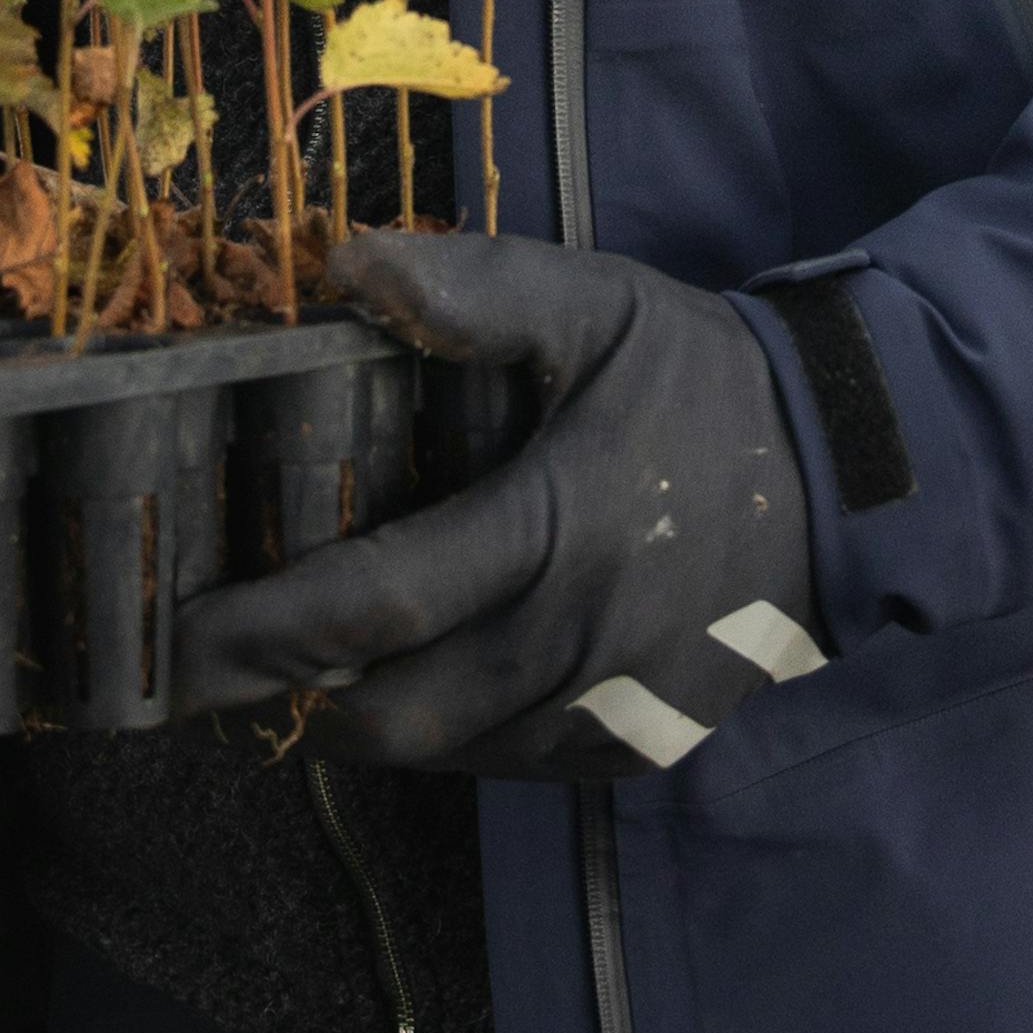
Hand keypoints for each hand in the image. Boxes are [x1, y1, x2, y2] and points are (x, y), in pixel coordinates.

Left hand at [171, 232, 830, 781]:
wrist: (852, 477)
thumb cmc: (703, 381)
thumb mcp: (596, 305)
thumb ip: (474, 288)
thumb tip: (343, 266)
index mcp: (557, 526)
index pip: (378, 601)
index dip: (265, 627)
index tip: (180, 631)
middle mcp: (578, 639)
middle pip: (393, 711)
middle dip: (288, 698)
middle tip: (216, 666)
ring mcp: (611, 709)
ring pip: (445, 753)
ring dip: (361, 722)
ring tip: (295, 674)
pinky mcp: (637, 747)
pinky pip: (509, 766)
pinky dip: (445, 737)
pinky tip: (412, 682)